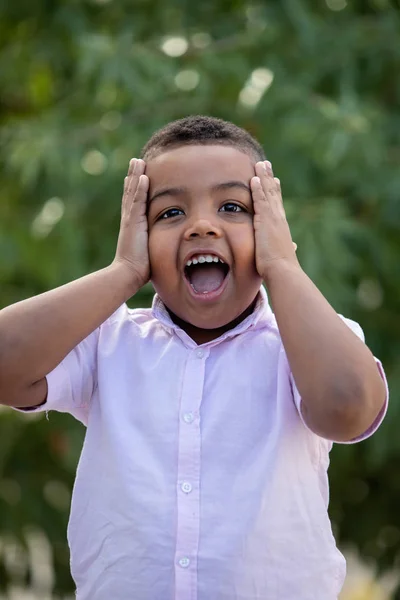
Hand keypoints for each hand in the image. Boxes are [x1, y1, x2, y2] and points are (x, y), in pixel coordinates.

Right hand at [113, 158, 149, 288]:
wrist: (128, 274)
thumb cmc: (140, 268)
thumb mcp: (148, 251)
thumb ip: (152, 244)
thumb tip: (163, 247)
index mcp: (133, 225)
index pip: (134, 202)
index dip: (135, 188)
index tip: (138, 175)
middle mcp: (129, 220)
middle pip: (131, 192)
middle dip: (133, 176)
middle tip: (135, 161)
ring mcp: (130, 220)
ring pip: (132, 193)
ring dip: (135, 176)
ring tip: (137, 161)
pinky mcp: (133, 223)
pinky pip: (137, 202)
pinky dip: (139, 189)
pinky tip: (142, 177)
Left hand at [251, 161, 298, 280]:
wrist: (283, 271)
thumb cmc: (282, 268)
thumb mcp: (284, 254)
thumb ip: (287, 248)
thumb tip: (293, 248)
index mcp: (281, 227)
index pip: (277, 205)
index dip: (275, 192)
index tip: (274, 180)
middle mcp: (279, 219)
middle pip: (273, 194)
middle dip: (269, 178)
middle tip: (266, 164)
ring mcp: (273, 219)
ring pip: (267, 193)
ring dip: (263, 177)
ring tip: (260, 164)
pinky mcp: (266, 221)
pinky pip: (260, 201)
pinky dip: (258, 189)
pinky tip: (254, 178)